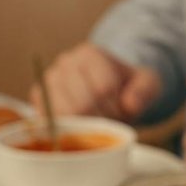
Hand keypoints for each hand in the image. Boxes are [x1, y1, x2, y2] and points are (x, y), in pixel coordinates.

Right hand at [29, 42, 161, 119]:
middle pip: (82, 104)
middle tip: (108, 120)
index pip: (103, 89)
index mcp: (90, 53)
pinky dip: (67, 131)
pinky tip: (79, 127)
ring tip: (94, 121)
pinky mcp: (38, 102)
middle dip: (100, 120)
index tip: (122, 110)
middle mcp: (64, 63)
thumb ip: (145, 91)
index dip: (116, 109)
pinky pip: (50, 124)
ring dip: (84, 127)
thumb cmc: (127, 90)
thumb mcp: (147, 85)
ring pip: (65, 116)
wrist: (108, 92)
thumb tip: (130, 105)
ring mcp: (48, 82)